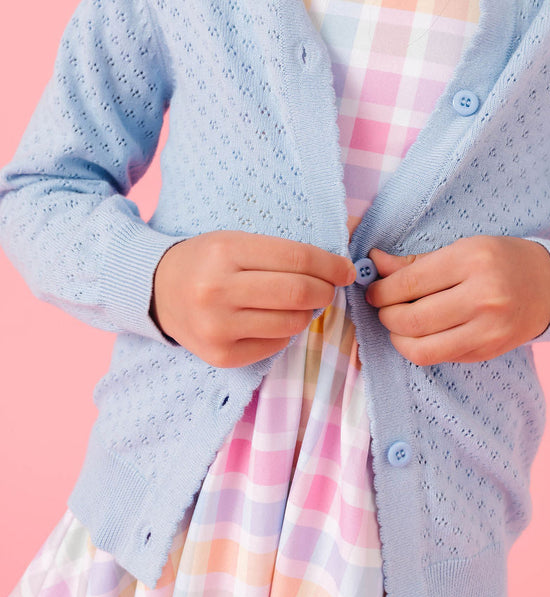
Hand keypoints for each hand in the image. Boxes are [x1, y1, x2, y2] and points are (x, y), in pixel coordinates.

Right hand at [151, 231, 355, 367]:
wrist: (158, 291)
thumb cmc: (206, 261)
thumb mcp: (236, 241)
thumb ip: (283, 251)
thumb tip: (339, 266)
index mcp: (225, 252)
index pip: (297, 258)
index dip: (330, 265)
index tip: (345, 270)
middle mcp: (218, 290)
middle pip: (298, 293)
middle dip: (325, 290)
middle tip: (327, 288)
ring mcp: (218, 327)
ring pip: (292, 323)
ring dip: (307, 313)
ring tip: (298, 303)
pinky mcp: (221, 355)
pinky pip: (276, 345)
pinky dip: (286, 332)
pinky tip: (272, 319)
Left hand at [364, 236, 549, 364]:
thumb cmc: (501, 260)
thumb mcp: (462, 248)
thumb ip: (416, 261)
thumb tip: (374, 262)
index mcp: (472, 261)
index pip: (410, 283)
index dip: (381, 290)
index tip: (373, 290)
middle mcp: (482, 297)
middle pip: (412, 319)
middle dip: (387, 316)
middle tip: (383, 308)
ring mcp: (488, 330)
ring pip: (422, 348)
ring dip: (399, 338)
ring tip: (398, 324)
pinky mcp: (488, 351)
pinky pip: (441, 357)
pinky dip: (421, 347)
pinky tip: (421, 333)